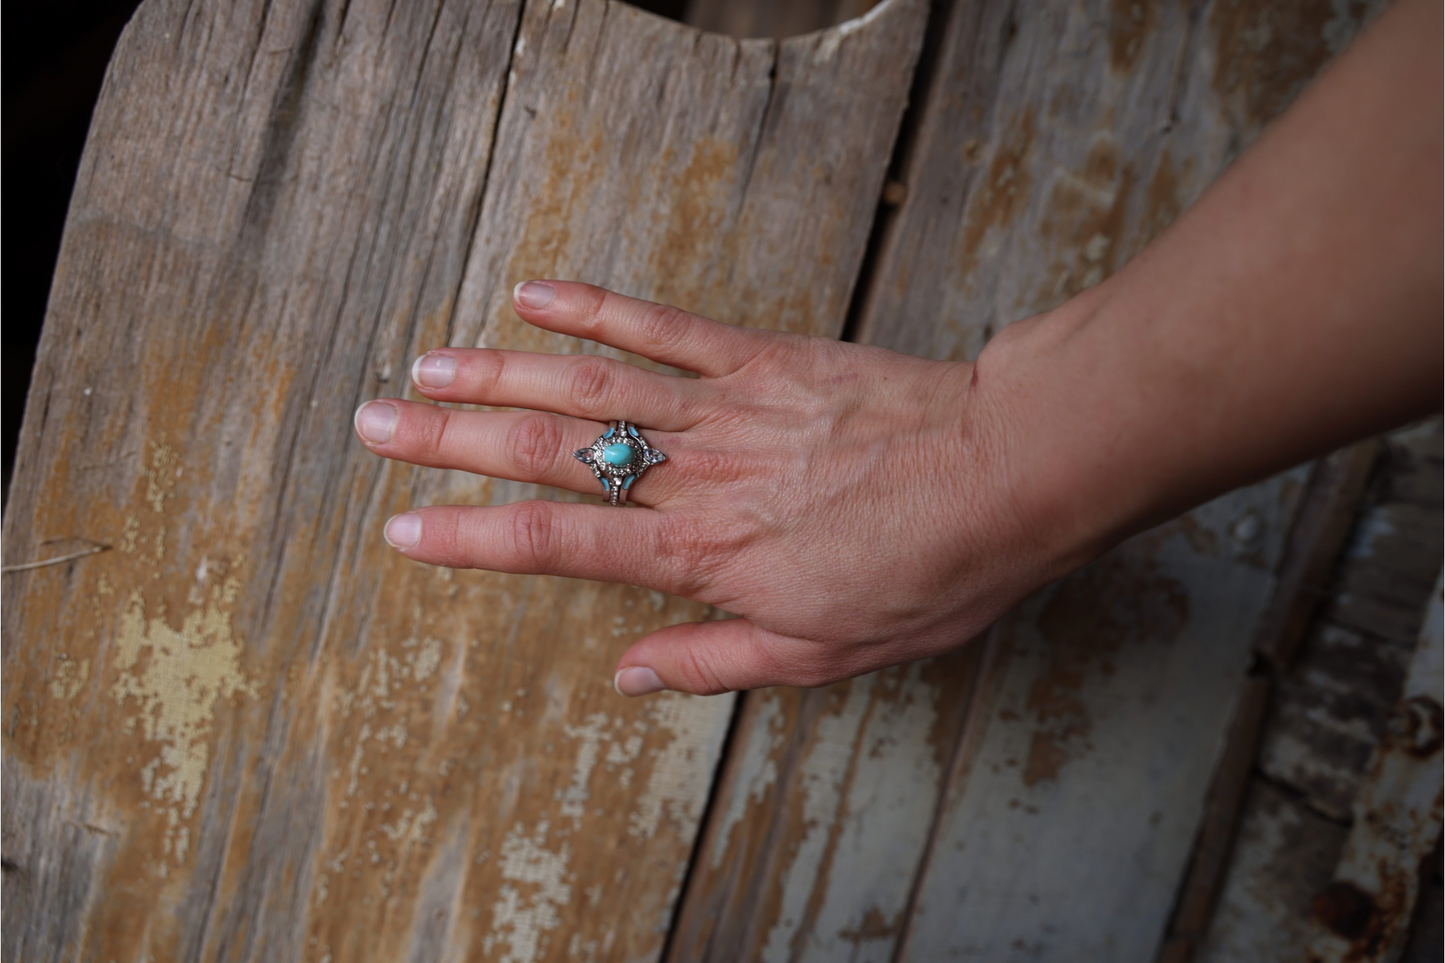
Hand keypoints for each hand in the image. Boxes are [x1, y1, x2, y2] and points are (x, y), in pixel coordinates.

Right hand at [352, 282, 1071, 695]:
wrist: (1007, 475)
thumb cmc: (928, 572)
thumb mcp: (827, 652)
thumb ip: (716, 658)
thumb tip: (628, 676)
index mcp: (707, 556)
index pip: (564, 546)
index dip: (474, 539)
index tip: (403, 529)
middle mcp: (698, 477)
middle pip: (554, 456)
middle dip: (453, 442)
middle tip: (373, 423)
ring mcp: (727, 409)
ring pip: (593, 390)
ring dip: (501, 374)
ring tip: (425, 366)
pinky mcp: (762, 357)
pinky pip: (667, 329)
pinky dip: (599, 310)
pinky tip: (537, 294)